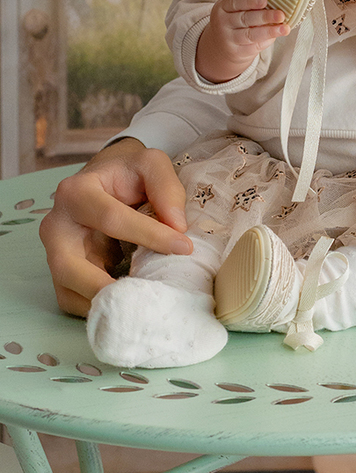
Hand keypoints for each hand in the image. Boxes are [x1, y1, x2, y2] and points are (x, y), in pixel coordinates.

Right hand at [40, 138, 192, 317]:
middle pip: (69, 265)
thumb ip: (166, 187)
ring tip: (139, 308)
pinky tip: (127, 307)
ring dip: (101, 304)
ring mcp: (54, 253)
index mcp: (76, 192)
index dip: (150, 235)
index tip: (184, 247)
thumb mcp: (150, 164)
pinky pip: (72, 300)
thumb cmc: (128, 173)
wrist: (105, 182)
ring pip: (68, 290)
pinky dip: (98, 308)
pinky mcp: (62, 274)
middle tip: (145, 298)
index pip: (111, 218)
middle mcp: (56, 225)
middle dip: (105, 286)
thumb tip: (177, 225)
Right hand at [195, 0, 287, 82]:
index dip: (250, 2)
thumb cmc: (235, 22)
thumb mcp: (235, 10)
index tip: (265, 1)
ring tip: (284, 29)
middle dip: (264, 17)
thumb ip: (251, 6)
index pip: (236, 2)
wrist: (222, 47)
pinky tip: (277, 35)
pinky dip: (267, 40)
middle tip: (280, 15)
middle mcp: (223, 23)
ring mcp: (229, 39)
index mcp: (222, 7)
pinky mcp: (237, 52)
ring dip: (269, 31)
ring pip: (250, 34)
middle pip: (245, 19)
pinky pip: (254, 46)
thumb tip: (277, 5)